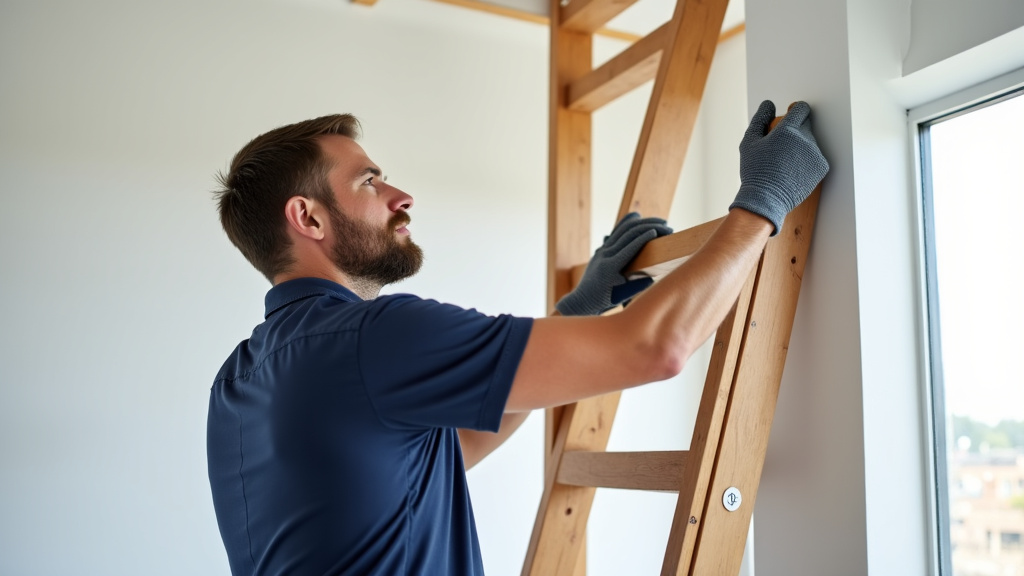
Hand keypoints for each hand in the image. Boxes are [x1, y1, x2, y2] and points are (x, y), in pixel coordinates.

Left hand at [555, 213, 671, 315]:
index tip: (659, 231)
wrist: (583, 300)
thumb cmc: (603, 302)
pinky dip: (626, 223)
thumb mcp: (620, 297)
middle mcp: (605, 254)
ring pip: (622, 229)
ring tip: (660, 221)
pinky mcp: (602, 249)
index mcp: (610, 266)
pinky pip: (615, 232)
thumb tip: (652, 277)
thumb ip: (635, 287)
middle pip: (629, 233)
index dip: (645, 237)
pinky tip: (636, 216)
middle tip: (667, 226)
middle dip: (649, 226)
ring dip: (641, 222)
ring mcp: (602, 250)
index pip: (630, 246)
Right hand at [729, 100, 828, 235]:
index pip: (801, 109)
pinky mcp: (822, 166)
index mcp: (787, 130)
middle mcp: (805, 139)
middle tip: (781, 146)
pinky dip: (807, 161)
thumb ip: (759, 119)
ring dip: (801, 146)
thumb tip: (769, 104)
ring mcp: (815, 153)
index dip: (796, 110)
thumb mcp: (749, 143)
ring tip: (785, 163)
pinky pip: (815, 157)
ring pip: (810, 141)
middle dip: (796, 130)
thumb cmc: (755, 170)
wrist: (767, 199)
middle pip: (806, 124)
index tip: (792, 116)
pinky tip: (793, 170)